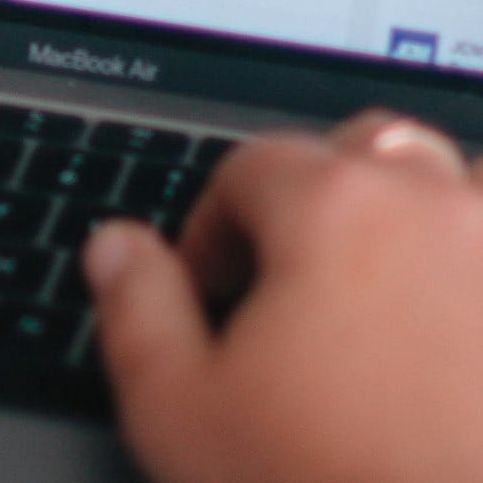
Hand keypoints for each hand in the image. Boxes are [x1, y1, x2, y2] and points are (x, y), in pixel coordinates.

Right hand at [85, 110, 482, 482]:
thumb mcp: (182, 413)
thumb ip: (138, 310)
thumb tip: (118, 247)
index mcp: (336, 209)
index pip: (252, 166)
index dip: (214, 226)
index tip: (210, 290)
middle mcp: (445, 209)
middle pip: (373, 151)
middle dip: (328, 197)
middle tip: (303, 283)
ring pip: (470, 191)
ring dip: (431, 223)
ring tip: (402, 302)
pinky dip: (475, 285)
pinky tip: (455, 342)